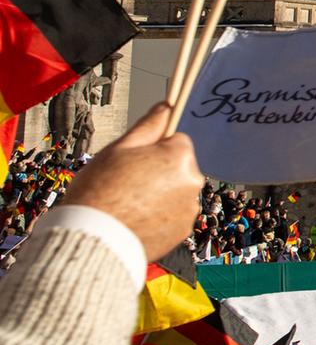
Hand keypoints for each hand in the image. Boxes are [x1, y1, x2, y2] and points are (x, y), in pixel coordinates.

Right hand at [64, 104, 202, 260]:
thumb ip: (148, 126)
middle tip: (126, 182)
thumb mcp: (118, 149)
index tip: (135, 159)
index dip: (153, 147)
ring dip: (159, 193)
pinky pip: (172, 215)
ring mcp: (189, 210)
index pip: (177, 140)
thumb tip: (167, 105)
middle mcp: (193, 183)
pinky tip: (134, 219)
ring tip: (127, 203)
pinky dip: (158, 215)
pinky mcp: (182, 232)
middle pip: (178, 166)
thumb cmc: (99, 191)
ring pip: (175, 191)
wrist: (93, 239)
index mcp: (180, 158)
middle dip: (157, 170)